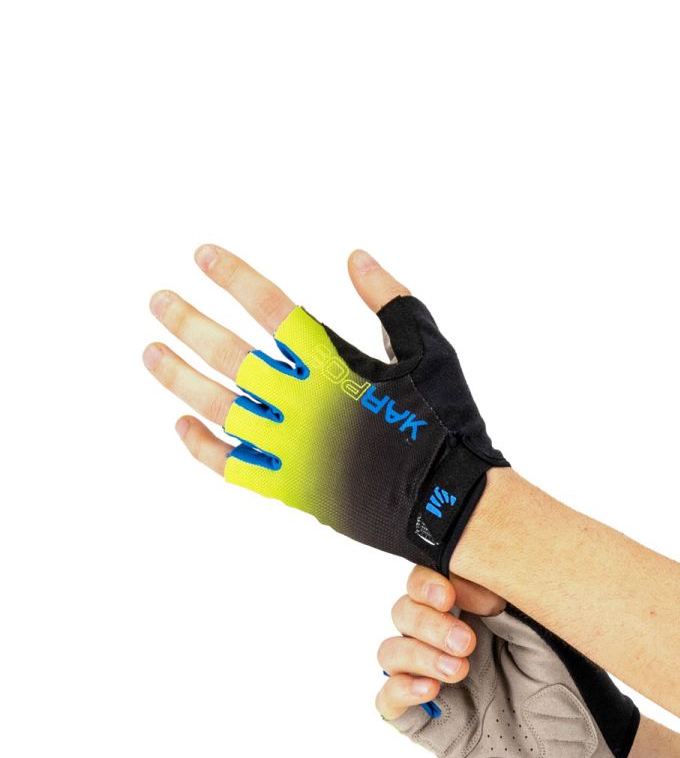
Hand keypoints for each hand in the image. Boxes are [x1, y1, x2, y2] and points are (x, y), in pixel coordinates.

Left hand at [143, 244, 508, 569]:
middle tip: (158, 301)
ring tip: (150, 353)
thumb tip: (354, 257)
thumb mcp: (429, 349)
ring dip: (180, 378)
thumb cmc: (447, 421)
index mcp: (337, 366)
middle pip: (231, 355)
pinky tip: (181, 423)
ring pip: (220, 407)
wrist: (450, 501)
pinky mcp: (292, 486)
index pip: (271, 308)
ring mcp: (294, 448)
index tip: (201, 256)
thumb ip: (390, 299)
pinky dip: (203, 446)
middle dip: (188, 324)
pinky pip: (232, 466)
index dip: (233, 277)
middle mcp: (306, 405)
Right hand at [376, 568, 642, 757]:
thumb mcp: (541, 643)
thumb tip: (474, 584)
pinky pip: (387, 702)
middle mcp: (445, 644)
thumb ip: (504, 613)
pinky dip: (400, 689)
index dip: (435, 583)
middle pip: (404, 612)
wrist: (581, 757)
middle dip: (429, 621)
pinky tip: (431, 691)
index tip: (472, 598)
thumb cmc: (568, 695)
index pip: (429, 583)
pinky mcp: (427, 725)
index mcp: (472, 616)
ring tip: (459, 670)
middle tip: (468, 643)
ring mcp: (433, 683)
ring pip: (391, 652)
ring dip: (418, 653)